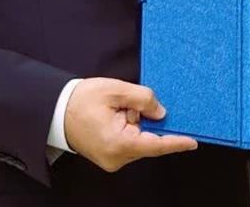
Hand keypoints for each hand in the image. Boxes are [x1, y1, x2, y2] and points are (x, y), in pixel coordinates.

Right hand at [64, 78, 196, 171]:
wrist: (56, 111)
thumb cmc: (82, 99)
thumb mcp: (116, 90)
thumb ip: (143, 99)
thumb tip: (161, 113)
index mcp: (117, 143)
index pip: (155, 145)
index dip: (176, 142)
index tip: (193, 141)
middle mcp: (116, 157)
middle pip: (149, 140)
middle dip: (147, 119)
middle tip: (129, 104)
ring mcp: (113, 159)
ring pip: (140, 139)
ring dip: (137, 122)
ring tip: (118, 107)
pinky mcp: (111, 155)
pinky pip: (131, 141)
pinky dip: (132, 126)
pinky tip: (120, 113)